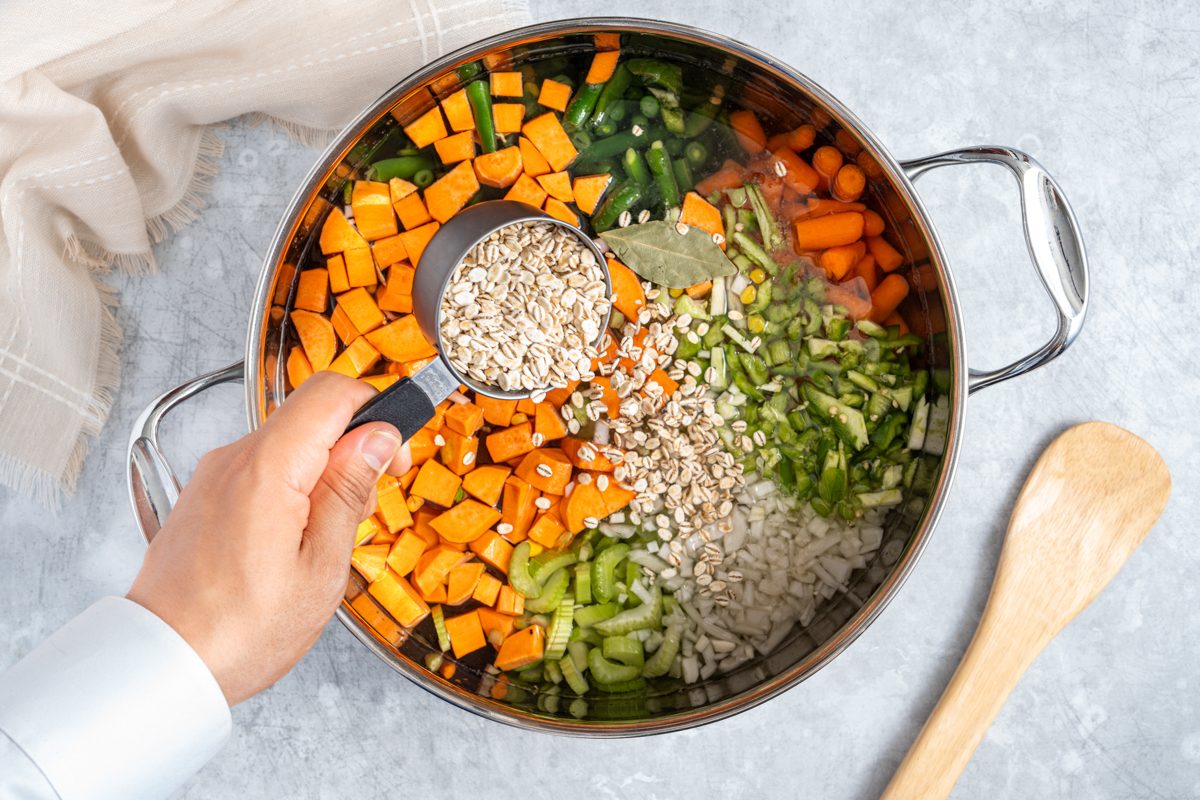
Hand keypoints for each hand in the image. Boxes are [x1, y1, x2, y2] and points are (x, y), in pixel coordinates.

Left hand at [127, 372, 411, 704]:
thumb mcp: (321, 567)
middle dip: (352, 448)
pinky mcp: (204, 494)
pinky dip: (292, 485)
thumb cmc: (241, 631)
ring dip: (323, 471)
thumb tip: (377, 438)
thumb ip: (349, 491)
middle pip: (310, 414)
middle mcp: (234, 459)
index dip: (375, 413)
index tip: (392, 456)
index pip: (331, 393)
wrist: (165, 663)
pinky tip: (296, 538)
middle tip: (366, 506)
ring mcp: (214, 475)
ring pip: (288, 441)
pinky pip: (261, 467)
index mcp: (267, 469)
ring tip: (328, 535)